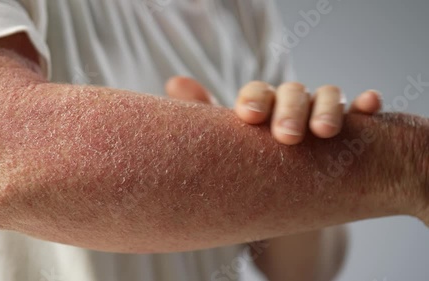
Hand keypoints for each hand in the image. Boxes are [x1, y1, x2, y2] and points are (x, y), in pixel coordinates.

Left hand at [166, 76, 428, 226]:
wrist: (285, 202)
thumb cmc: (252, 169)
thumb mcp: (229, 149)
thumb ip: (206, 120)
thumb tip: (175, 82)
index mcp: (263, 108)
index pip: (258, 92)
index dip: (254, 100)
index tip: (248, 117)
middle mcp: (293, 106)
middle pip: (294, 93)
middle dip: (291, 109)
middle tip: (287, 137)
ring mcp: (323, 116)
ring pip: (329, 96)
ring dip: (328, 107)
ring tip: (324, 131)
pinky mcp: (351, 134)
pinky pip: (363, 115)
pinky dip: (366, 107)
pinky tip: (367, 107)